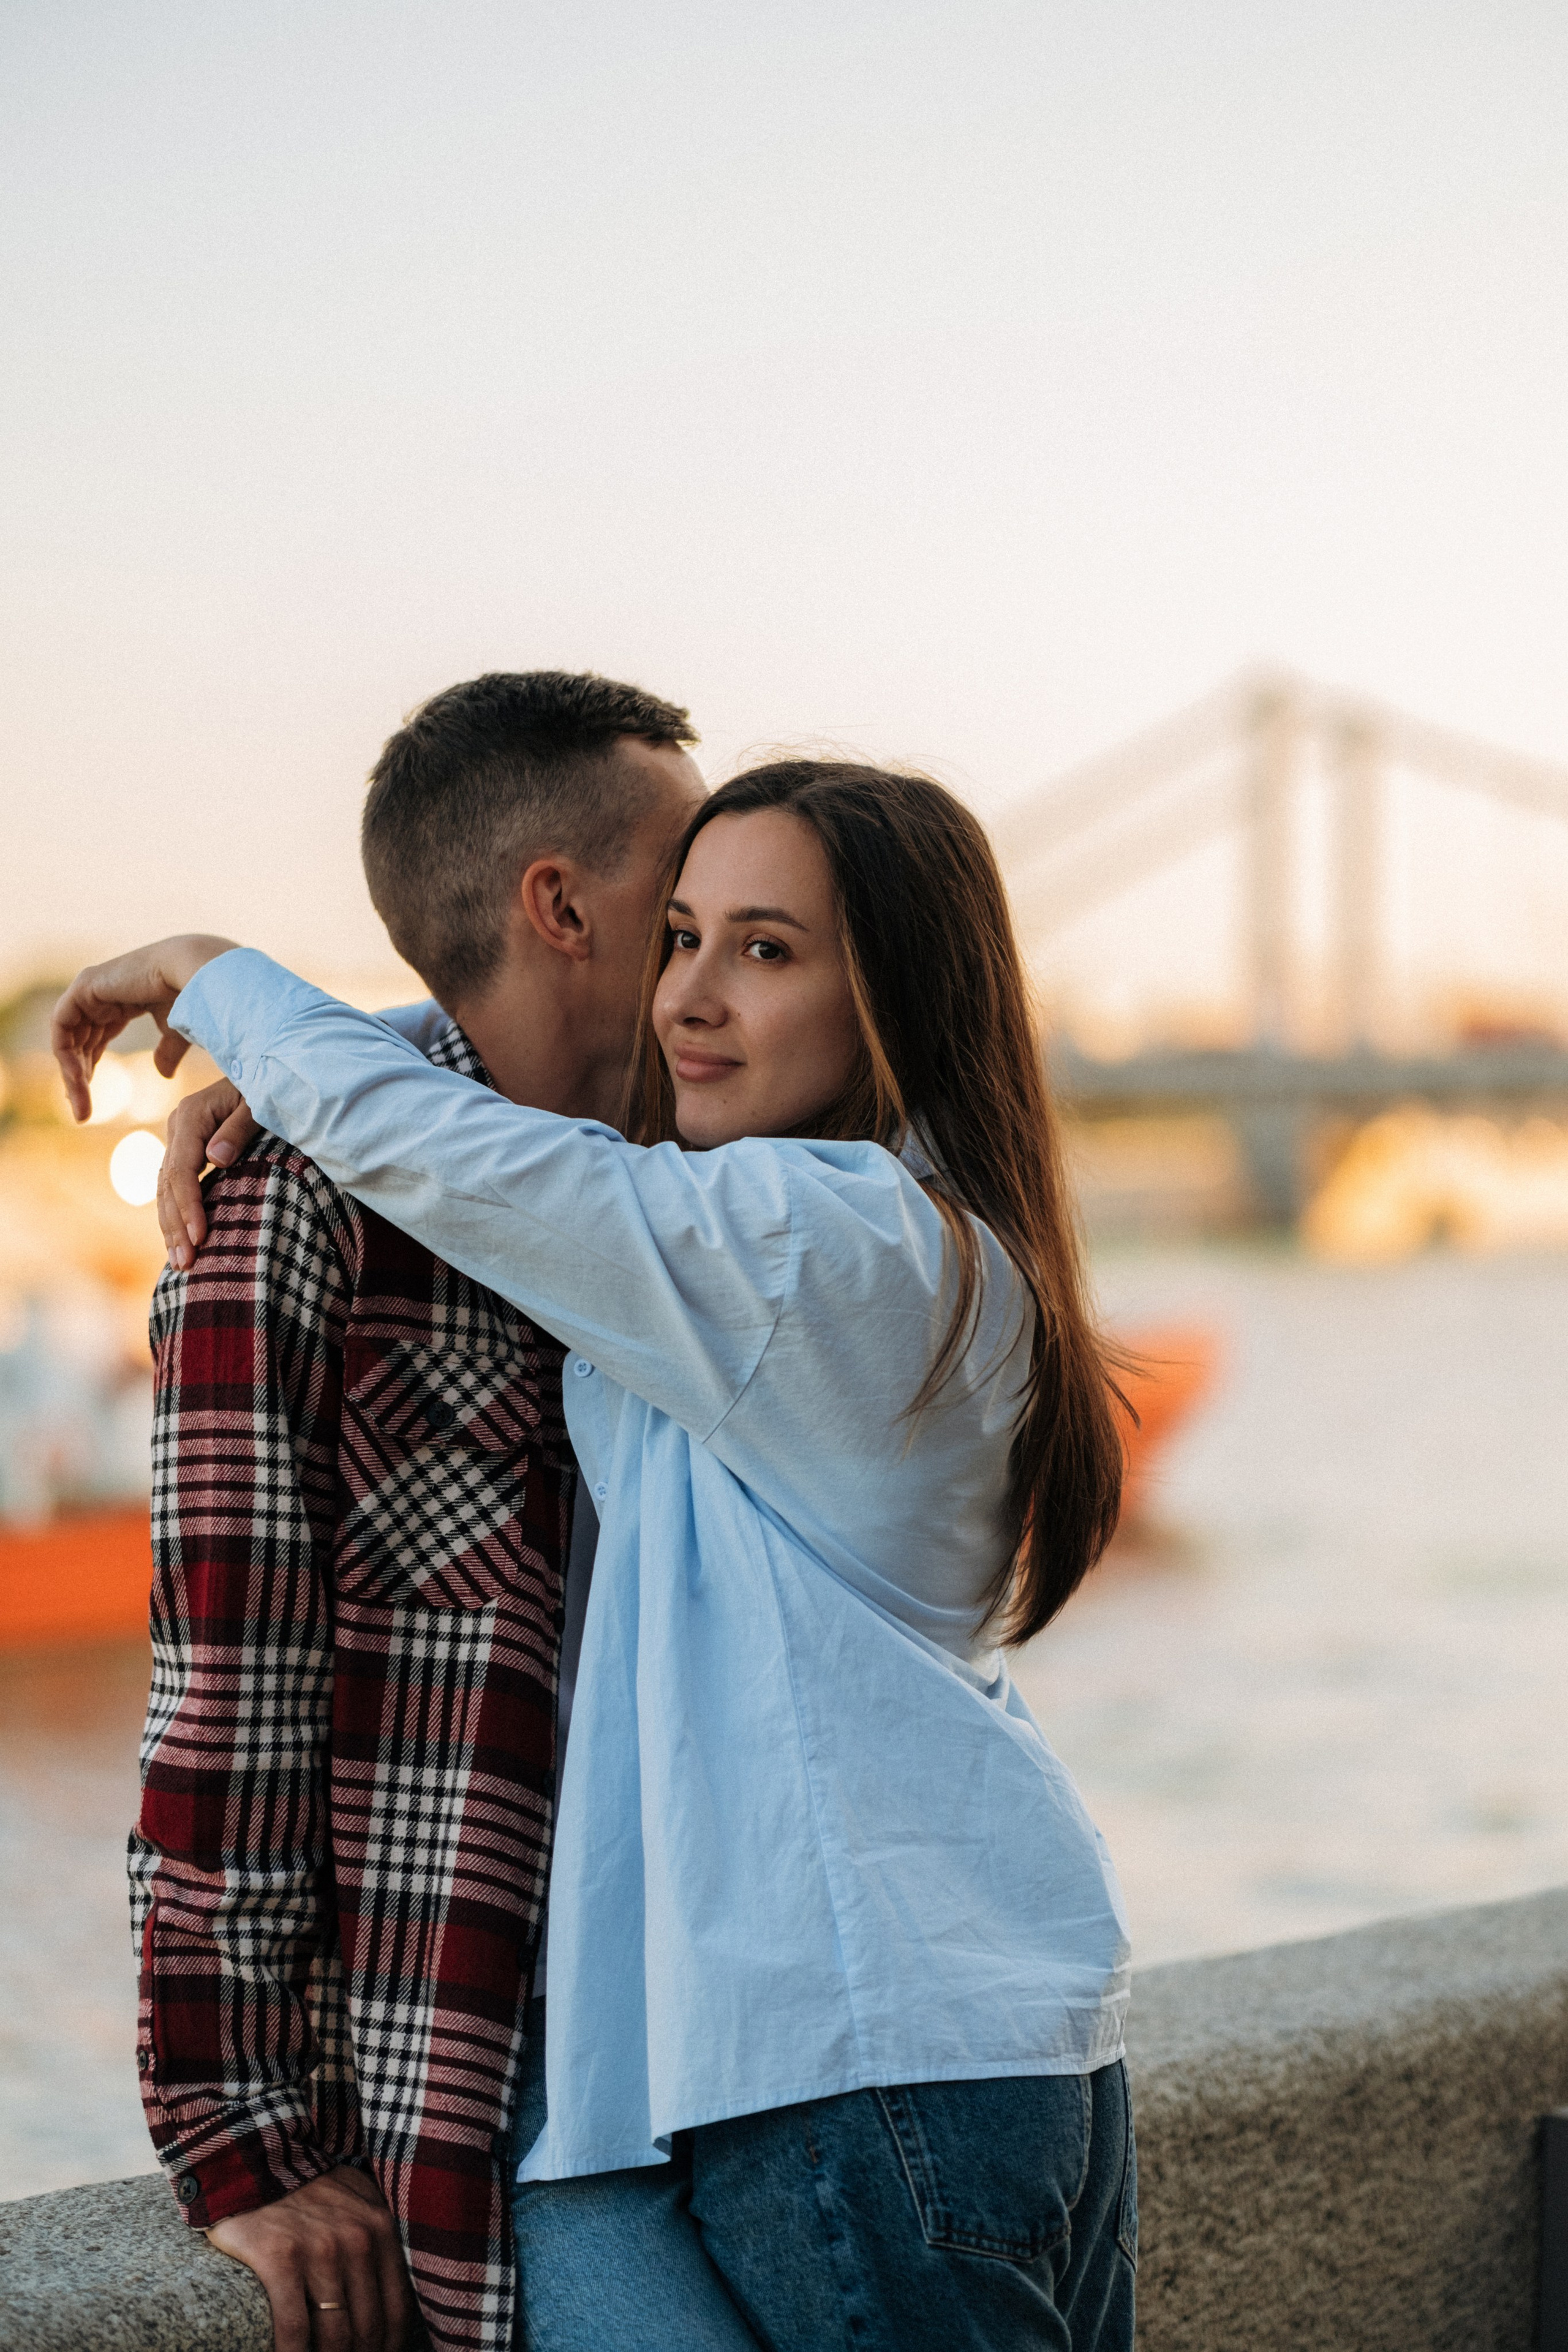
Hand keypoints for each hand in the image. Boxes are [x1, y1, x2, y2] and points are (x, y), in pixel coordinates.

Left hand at [51, 934, 239, 1121]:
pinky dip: (66, 1055)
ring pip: (67, 1038)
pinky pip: (62, 1026)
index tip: (92, 1104)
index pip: (96, 1037)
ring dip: (72, 1074)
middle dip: (78, 1078)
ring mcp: (92, 988)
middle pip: (79, 1041)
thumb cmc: (195, 999)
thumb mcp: (177, 1033)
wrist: (199, 975)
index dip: (91, 1068)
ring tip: (81, 1103)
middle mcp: (103, 993)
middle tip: (82, 1113)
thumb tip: (163, 1073)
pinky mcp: (85, 986)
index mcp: (123, 1000)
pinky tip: (78, 1080)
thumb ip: (167, 1051)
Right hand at [159, 1076, 261, 1265]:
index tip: (200, 1236)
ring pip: (166, 1190)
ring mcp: (179, 1140)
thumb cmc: (268, 1088)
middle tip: (186, 1263)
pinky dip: (176, 1215)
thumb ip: (239, 1128)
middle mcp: (178, 1128)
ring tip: (181, 1264)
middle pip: (168, 1185)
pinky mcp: (187, 1151)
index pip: (181, 1170)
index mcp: (190, 1116)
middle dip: (176, 1226)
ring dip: (171, 1227)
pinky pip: (175, 1187)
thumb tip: (215, 1160)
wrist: (265, 1068)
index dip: (188, 1206)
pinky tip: (182, 1241)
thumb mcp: (259, 1103)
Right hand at [206, 2164, 415, 2351]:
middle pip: (367, 2328)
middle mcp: (356, 2240)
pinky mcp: (280, 2260)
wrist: (255, 2161)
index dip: (389, 2347)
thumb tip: (396, 2297)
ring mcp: (319, 2250)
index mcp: (379, 2230)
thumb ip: (378, 2239)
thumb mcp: (357, 2203)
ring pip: (334, 2336)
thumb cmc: (307, 2190)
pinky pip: (294, 2329)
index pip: (396, 2308)